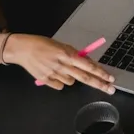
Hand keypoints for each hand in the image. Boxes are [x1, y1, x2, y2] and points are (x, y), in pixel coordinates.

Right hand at [0, 34, 115, 93]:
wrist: (23, 49)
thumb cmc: (43, 44)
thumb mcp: (61, 46)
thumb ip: (74, 55)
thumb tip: (87, 63)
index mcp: (67, 54)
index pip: (88, 66)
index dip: (100, 72)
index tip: (110, 78)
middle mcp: (62, 65)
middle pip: (84, 78)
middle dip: (99, 84)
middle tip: (111, 89)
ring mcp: (54, 74)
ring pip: (71, 82)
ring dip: (71, 77)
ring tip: (61, 68)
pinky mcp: (46, 80)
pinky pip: (60, 86)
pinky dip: (59, 81)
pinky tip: (53, 73)